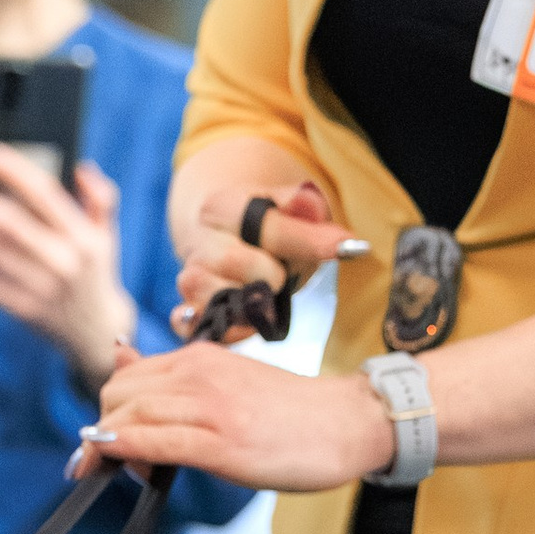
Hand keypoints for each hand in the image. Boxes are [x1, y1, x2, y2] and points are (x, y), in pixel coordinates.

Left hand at [0, 150, 133, 386]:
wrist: (97, 329)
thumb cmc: (96, 270)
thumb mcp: (107, 234)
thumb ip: (101, 198)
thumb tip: (81, 168)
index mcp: (84, 237)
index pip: (45, 194)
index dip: (14, 171)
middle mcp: (64, 262)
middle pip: (12, 224)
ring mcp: (43, 288)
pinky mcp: (25, 310)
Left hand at [78, 337, 395, 494]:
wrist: (345, 423)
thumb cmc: (287, 411)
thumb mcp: (226, 379)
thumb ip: (173, 374)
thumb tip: (119, 354)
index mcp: (199, 358)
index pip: (126, 377)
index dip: (108, 412)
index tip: (106, 442)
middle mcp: (199, 374)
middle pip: (119, 395)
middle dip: (101, 429)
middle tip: (105, 464)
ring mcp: (211, 408)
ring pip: (133, 415)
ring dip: (105, 446)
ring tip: (106, 472)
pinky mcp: (223, 443)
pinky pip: (159, 441)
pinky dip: (125, 447)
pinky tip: (107, 455)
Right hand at [170, 181, 358, 341]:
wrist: (230, 246)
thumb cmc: (266, 230)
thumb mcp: (290, 209)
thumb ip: (305, 205)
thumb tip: (310, 203)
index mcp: (220, 208)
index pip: (267, 226)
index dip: (310, 239)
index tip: (345, 246)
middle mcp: (199, 243)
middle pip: (245, 266)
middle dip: (275, 275)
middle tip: (283, 276)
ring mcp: (190, 281)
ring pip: (223, 300)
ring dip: (255, 306)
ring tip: (267, 299)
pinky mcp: (189, 313)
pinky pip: (200, 327)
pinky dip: (226, 329)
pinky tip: (245, 323)